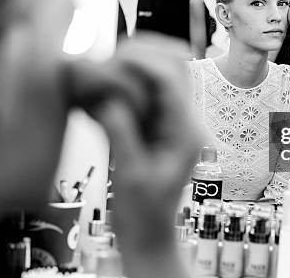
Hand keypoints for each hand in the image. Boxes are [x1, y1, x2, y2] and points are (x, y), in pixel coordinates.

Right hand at [90, 35, 201, 269]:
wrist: (148, 234)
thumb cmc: (144, 215)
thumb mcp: (131, 175)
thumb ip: (121, 135)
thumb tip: (106, 98)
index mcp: (184, 131)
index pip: (170, 80)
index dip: (144, 60)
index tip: (116, 55)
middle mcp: (182, 121)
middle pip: (172, 68)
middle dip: (143, 55)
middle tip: (111, 54)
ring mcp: (170, 122)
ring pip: (159, 77)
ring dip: (134, 66)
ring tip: (106, 64)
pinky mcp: (155, 127)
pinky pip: (144, 94)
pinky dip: (125, 84)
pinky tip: (105, 86)